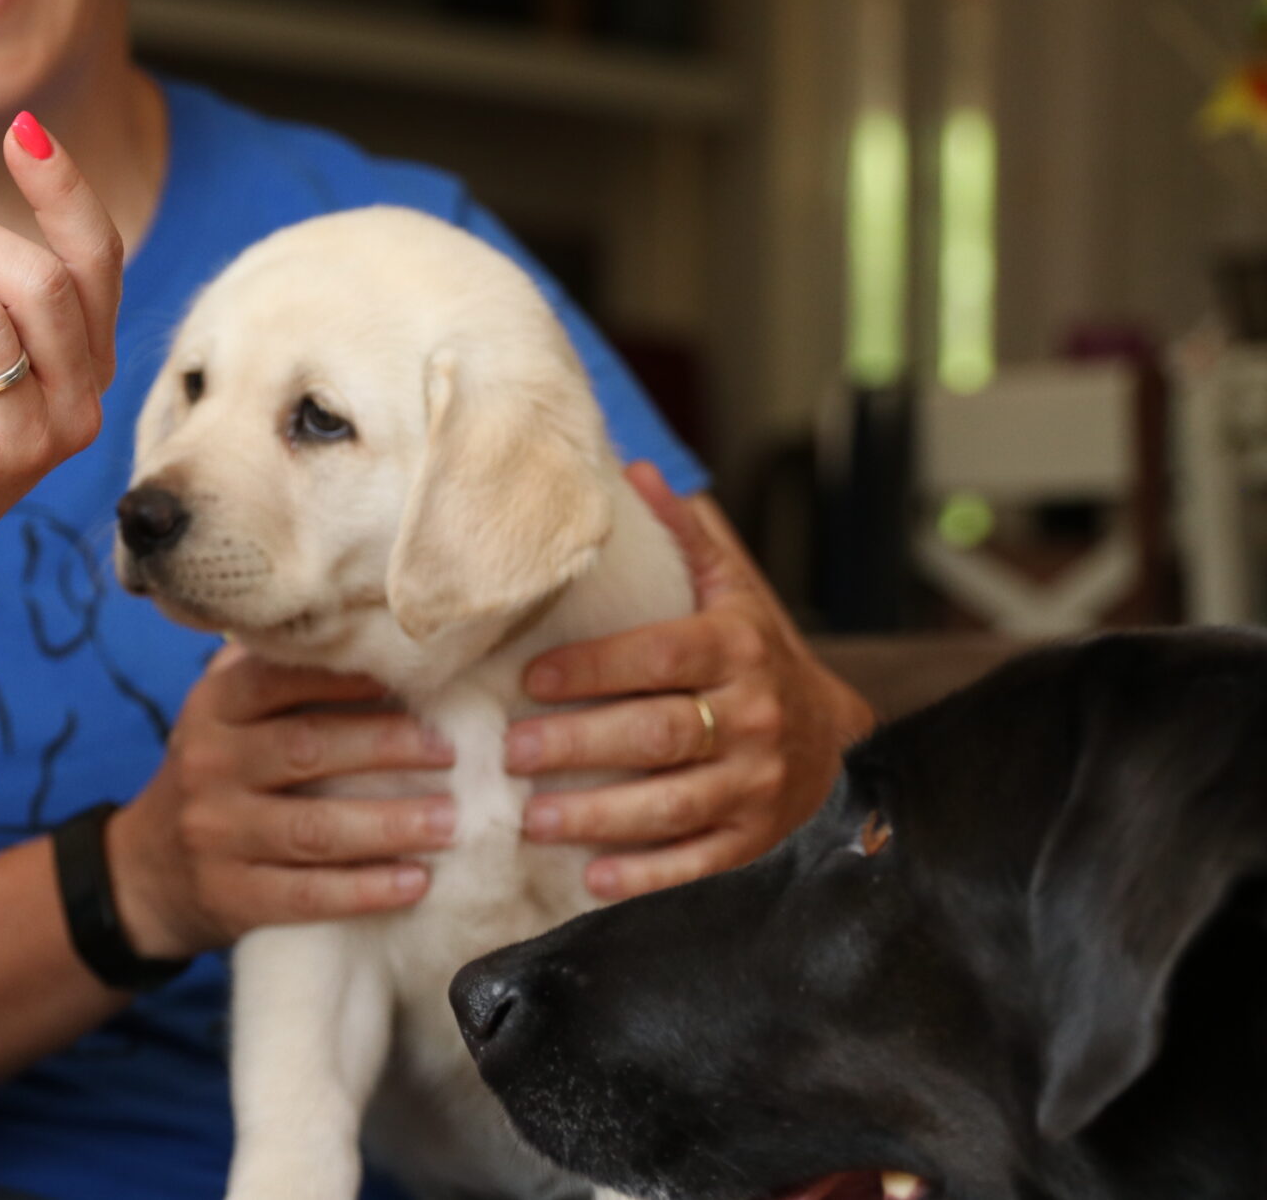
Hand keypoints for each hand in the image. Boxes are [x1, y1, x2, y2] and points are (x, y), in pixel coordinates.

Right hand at [104, 648, 453, 960]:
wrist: (147, 872)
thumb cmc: (214, 776)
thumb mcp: (222, 716)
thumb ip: (273, 673)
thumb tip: (361, 627)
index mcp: (212, 709)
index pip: (279, 680)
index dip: (348, 677)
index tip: (413, 677)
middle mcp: (209, 765)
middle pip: (306, 750)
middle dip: (385, 748)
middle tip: (452, 751)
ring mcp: (217, 834)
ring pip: (313, 830)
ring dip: (388, 824)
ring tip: (450, 821)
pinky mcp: (233, 897)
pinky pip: (308, 895)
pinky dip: (366, 890)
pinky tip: (416, 882)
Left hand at [506, 462, 874, 899]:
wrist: (839, 741)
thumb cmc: (757, 656)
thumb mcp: (732, 591)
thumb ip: (684, 538)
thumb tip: (633, 470)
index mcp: (737, 648)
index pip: (658, 655)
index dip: (592, 667)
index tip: (529, 679)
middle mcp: (753, 716)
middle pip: (656, 734)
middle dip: (578, 745)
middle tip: (511, 753)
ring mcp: (759, 784)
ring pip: (672, 804)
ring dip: (599, 816)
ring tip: (534, 819)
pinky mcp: (759, 840)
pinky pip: (700, 863)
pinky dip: (647, 876)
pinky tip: (593, 881)